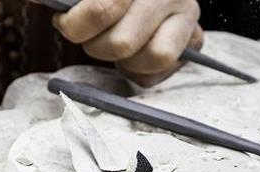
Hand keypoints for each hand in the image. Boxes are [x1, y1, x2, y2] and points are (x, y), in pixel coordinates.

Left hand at [52, 0, 203, 86]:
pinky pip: (165, 69)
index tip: (65, 22)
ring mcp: (186, 12)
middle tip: (93, 37)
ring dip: (126, 61)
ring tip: (116, 48)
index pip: (101, 11)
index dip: (74, 25)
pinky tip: (133, 55)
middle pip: (122, 42)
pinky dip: (142, 71)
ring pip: (154, 56)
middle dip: (98, 47)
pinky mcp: (195, 37)